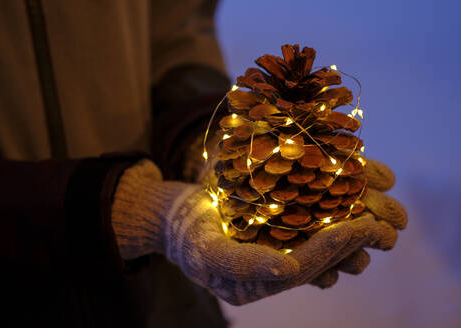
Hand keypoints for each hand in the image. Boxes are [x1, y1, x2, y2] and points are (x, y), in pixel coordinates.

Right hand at [111, 159, 405, 304]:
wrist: (175, 219)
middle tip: (377, 222)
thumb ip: (239, 265)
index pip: (299, 269)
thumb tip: (285, 272)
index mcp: (254, 285)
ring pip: (321, 253)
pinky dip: (332, 222)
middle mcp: (270, 274)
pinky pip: (312, 237)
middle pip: (317, 262)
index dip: (328, 250)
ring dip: (349, 238)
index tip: (353, 227)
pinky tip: (351, 206)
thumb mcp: (205, 250)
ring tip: (374, 218)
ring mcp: (274, 256)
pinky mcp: (278, 240)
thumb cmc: (185, 235)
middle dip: (348, 242)